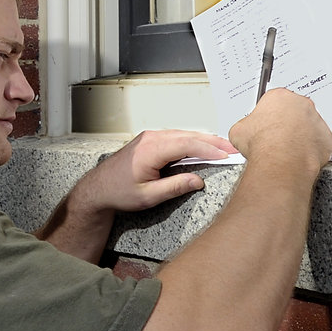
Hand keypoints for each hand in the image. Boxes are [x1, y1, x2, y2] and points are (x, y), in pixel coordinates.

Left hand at [80, 130, 236, 212]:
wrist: (98, 189)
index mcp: (150, 150)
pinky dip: (192, 141)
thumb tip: (198, 181)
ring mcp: (150, 137)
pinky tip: (203, 146)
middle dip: (213, 142)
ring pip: (183, 134)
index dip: (209, 149)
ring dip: (204, 140)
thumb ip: (174, 187)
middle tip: (233, 148)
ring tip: (223, 148)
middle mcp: (150, 138)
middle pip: (189, 136)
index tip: (226, 155)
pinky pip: (176, 137)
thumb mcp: (148, 196)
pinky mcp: (150, 140)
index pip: (188, 144)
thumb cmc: (117, 192)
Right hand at [228, 88, 331, 173]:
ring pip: (308, 126)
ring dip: (299, 135)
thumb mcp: (238, 130)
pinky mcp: (325, 138)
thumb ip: (245, 126)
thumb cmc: (262, 143)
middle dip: (286, 122)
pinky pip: (318, 142)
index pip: (274, 100)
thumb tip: (244, 133)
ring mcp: (316, 120)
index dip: (268, 114)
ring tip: (286, 149)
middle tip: (275, 136)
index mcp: (279, 96)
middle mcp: (301, 104)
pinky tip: (298, 155)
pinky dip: (310, 149)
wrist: (280, 161)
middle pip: (294, 110)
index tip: (265, 122)